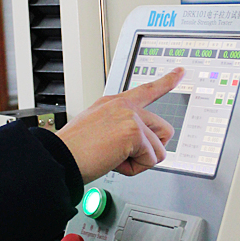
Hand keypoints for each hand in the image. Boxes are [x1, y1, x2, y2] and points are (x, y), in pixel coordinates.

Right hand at [56, 68, 183, 182]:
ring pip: (159, 149)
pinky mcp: (133, 132)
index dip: (166, 81)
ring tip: (113, 158)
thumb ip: (120, 129)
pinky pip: (151, 160)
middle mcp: (123, 105)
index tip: (180, 72)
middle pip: (163, 130)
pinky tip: (114, 162)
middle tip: (123, 156)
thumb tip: (137, 145)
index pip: (146, 90)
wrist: (59, 158)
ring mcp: (130, 116)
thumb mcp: (96, 130)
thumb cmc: (72, 151)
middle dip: (149, 150)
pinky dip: (134, 168)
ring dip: (140, 161)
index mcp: (113, 103)